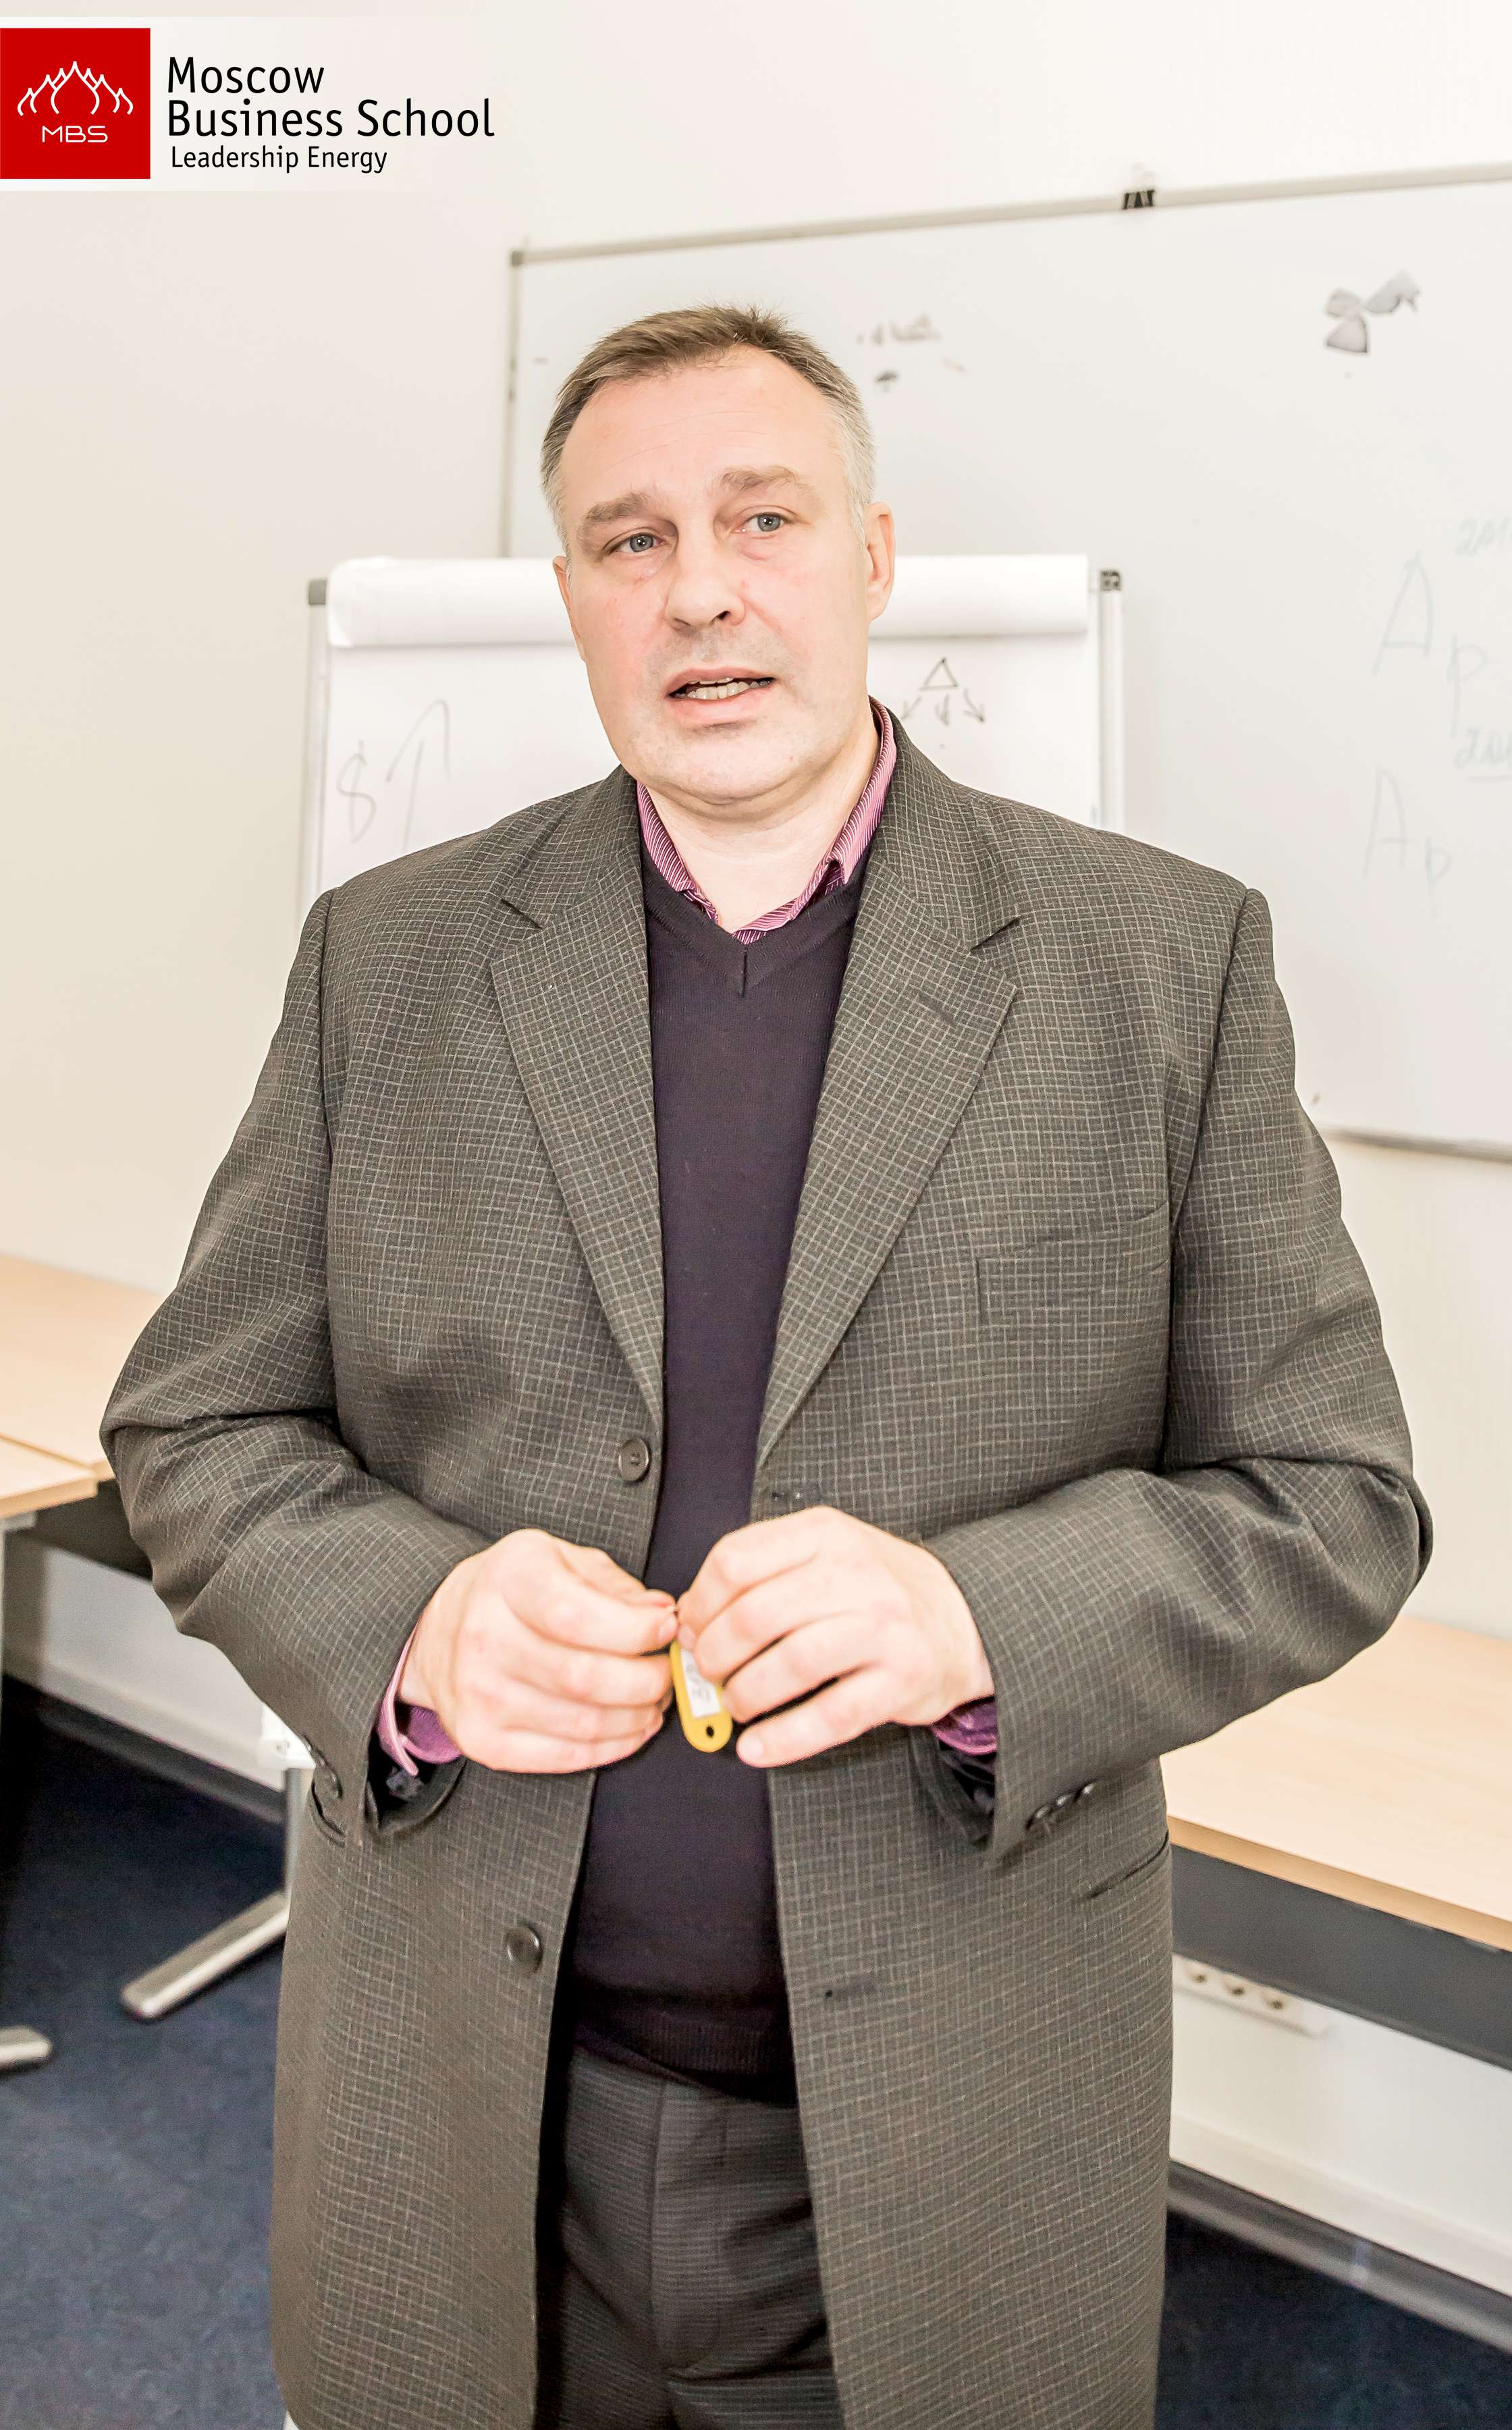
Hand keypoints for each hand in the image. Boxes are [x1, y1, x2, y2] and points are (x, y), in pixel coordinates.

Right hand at [401, 1530, 675, 1772]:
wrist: (438, 1630)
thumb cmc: (515, 1591)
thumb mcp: (561, 1559)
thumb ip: (616, 1586)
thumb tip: (663, 1618)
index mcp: (509, 1578)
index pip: (577, 1616)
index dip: (636, 1631)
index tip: (667, 1630)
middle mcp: (484, 1636)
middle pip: (585, 1678)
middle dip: (648, 1681)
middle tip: (669, 1672)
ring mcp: (478, 1695)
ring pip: (583, 1723)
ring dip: (638, 1717)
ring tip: (655, 1699)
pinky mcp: (481, 1740)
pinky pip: (565, 1756)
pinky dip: (614, 1746)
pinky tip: (632, 1727)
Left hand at [675, 1506, 991, 1766]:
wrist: (963, 1617)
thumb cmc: (877, 1590)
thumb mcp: (826, 1552)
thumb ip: (764, 1572)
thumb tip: (690, 1618)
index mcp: (825, 1534)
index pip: (735, 1561)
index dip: (699, 1603)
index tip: (689, 1629)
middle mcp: (855, 1574)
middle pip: (754, 1616)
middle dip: (713, 1655)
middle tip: (708, 1673)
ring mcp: (883, 1628)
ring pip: (790, 1665)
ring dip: (744, 1696)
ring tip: (736, 1705)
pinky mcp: (902, 1681)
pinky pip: (830, 1717)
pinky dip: (784, 1739)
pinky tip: (756, 1748)